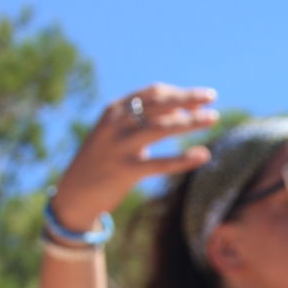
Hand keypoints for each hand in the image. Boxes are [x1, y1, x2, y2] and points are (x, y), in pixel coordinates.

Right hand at [50, 83, 219, 228]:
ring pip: (162, 128)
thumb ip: (143, 121)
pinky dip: (184, 158)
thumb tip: (182, 113)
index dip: (179, 93)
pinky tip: (203, 154)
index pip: (153, 93)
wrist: (74, 194)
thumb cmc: (103, 161)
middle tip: (212, 97)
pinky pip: (161, 163)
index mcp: (114, 111)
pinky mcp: (125, 171)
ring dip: (190, 121)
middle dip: (189, 99)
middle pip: (160, 105)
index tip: (202, 96)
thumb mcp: (117, 134)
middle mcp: (116, 124)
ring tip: (213, 118)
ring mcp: (120, 147)